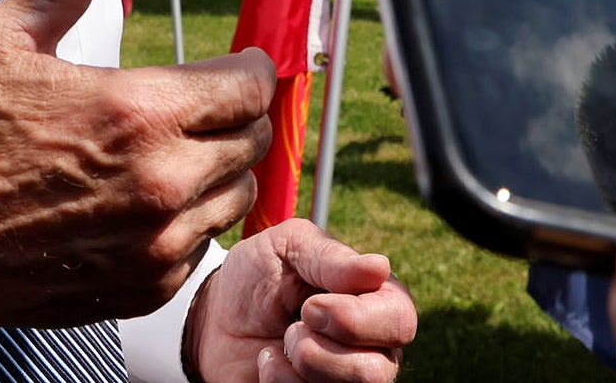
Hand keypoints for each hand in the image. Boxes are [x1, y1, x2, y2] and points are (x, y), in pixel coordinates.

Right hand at [0, 0, 274, 344]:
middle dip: (235, 116)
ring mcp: (158, 243)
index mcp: (138, 111)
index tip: (236, 66)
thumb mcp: (5, 37)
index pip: (249, 87)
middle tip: (201, 105)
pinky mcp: (147, 286)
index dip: (249, 69)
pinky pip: (203, 246)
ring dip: (218, 170)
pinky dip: (188, 222)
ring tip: (171, 152)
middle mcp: (161, 181)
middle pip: (253, 140)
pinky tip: (144, 202)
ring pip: (237, 197)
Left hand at [186, 219, 413, 382]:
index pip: (400, 320)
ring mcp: (347, 380)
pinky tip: (269, 365)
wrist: (215, 318)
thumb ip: (331, 257)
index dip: (354, 317)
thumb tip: (380, 267)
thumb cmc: (258, 276)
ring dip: (302, 365)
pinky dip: (281, 382)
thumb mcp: (287, 247)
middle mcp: (373, 348)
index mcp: (376, 301)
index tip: (309, 304)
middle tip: (294, 327)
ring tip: (281, 344)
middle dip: (323, 350)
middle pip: (379, 371)